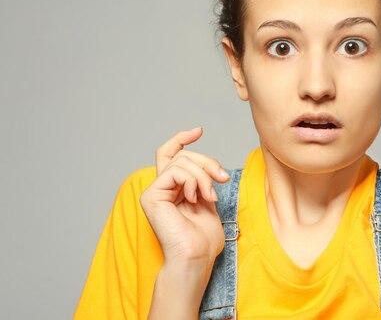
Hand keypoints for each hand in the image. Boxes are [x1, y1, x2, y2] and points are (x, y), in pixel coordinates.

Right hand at [140, 127, 230, 265]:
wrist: (196, 256)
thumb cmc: (204, 238)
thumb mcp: (208, 200)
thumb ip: (204, 180)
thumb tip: (210, 165)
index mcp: (174, 188)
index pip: (171, 154)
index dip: (182, 138)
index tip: (199, 131)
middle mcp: (162, 187)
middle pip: (182, 155)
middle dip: (207, 161)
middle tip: (223, 177)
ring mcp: (155, 191)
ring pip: (181, 161)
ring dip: (203, 175)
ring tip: (210, 196)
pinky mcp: (151, 196)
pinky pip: (175, 171)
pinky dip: (191, 181)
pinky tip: (195, 198)